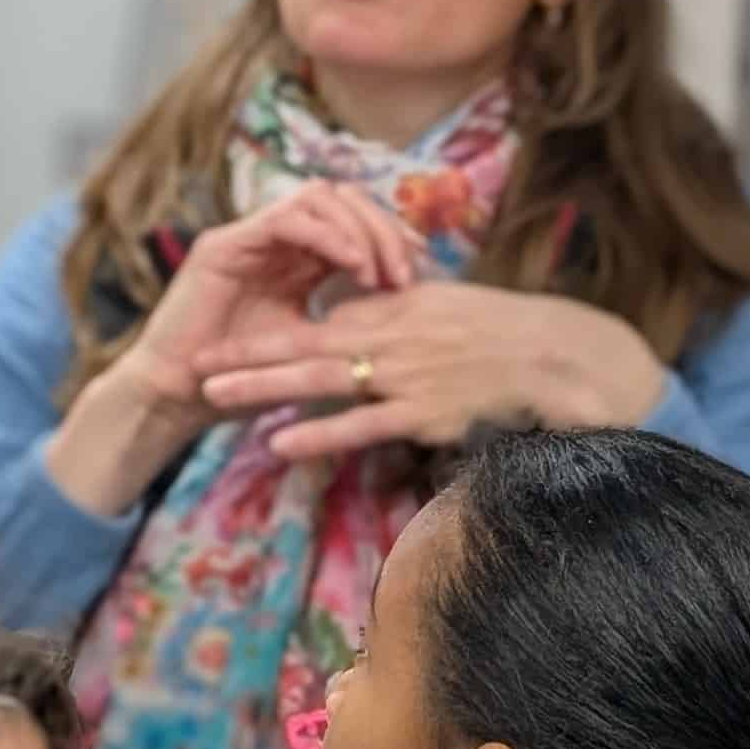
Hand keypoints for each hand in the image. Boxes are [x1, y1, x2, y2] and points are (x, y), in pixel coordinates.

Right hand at [45, 182, 424, 518]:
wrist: (180, 400)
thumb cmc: (246, 384)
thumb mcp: (313, 349)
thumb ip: (350, 321)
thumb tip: (414, 316)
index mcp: (297, 258)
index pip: (353, 220)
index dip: (391, 236)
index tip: (422, 271)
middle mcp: (274, 239)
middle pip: (342, 198)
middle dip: (382, 226)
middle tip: (407, 269)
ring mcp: (248, 237)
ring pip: (318, 197)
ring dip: (360, 228)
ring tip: (381, 271)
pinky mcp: (224, 244)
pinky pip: (287, 218)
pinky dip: (328, 236)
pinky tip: (353, 266)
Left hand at [193, 280, 666, 462]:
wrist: (555, 359)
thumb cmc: (501, 334)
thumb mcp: (443, 306)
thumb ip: (393, 310)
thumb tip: (348, 317)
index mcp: (395, 306)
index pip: (321, 313)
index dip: (270, 323)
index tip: (225, 328)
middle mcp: (391, 336)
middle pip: (303, 343)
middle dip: (245, 352)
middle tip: (194, 360)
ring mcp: (404, 375)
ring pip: (319, 379)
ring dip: (263, 387)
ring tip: (213, 393)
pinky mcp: (421, 413)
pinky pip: (359, 424)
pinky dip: (317, 432)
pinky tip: (277, 442)